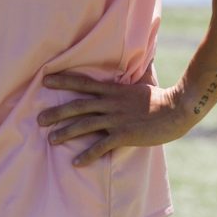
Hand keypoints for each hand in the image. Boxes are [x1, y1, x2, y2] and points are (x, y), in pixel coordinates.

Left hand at [37, 72, 195, 166]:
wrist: (177, 109)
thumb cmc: (158, 96)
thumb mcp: (140, 81)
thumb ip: (130, 74)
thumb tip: (137, 54)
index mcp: (111, 90)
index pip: (82, 83)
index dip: (63, 80)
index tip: (44, 80)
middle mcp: (109, 103)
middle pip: (77, 106)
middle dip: (56, 113)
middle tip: (38, 119)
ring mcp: (116, 119)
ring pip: (84, 125)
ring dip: (66, 133)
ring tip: (51, 139)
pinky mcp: (124, 135)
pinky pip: (101, 146)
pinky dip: (88, 154)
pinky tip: (76, 162)